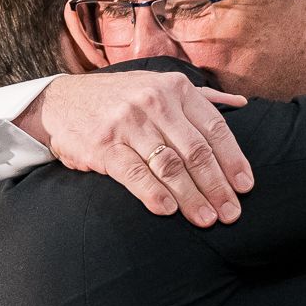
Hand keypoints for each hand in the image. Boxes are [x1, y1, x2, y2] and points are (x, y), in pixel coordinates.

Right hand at [15, 71, 250, 225]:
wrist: (60, 101)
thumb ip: (200, 96)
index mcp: (175, 88)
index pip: (214, 128)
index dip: (233, 161)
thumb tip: (241, 103)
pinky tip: (168, 211)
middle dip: (217, 186)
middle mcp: (155, 102)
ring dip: (191, 197)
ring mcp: (128, 123)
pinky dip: (153, 193)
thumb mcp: (159, 85)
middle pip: (196, 151)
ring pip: (169, 165)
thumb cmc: (118, 99)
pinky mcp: (104, 144)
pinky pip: (134, 173)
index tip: (245, 188)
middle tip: (230, 214)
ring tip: (206, 220)